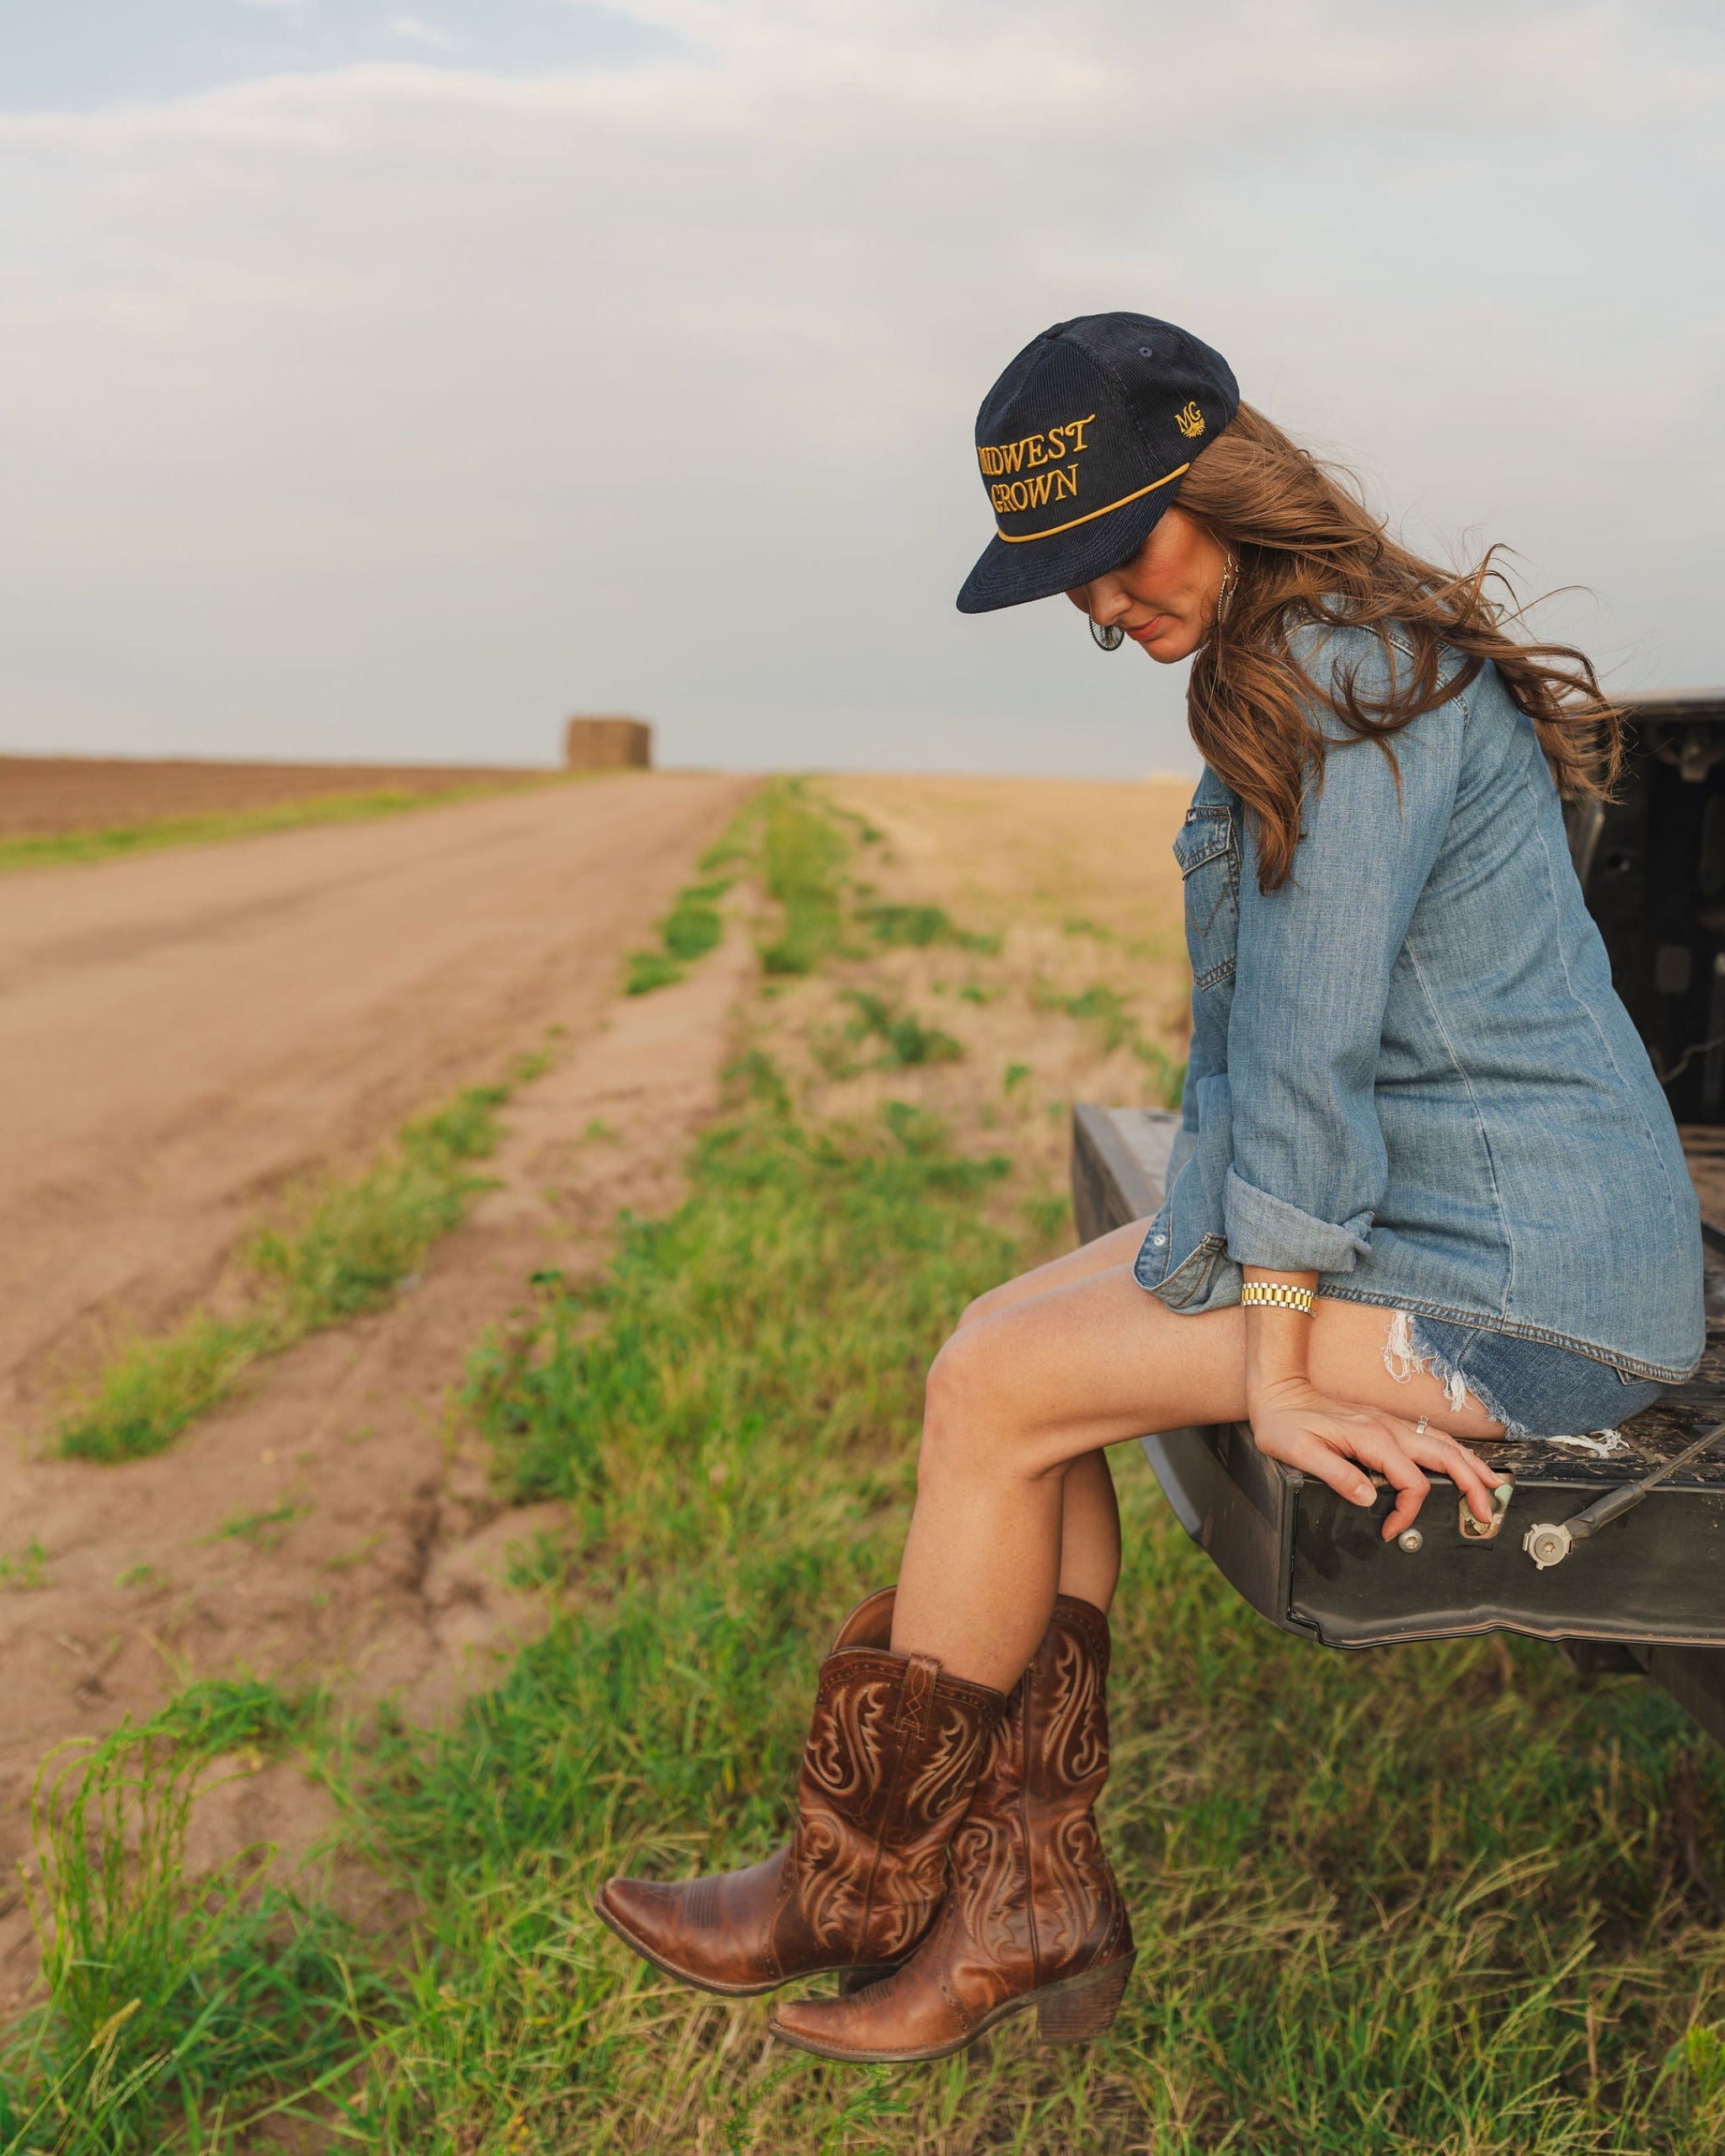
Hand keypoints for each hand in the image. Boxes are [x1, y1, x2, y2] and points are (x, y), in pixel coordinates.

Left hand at [1247, 1376, 1497, 1540]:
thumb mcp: (1300, 1452)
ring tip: (1492, 1487)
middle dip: (1472, 1485)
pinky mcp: (1386, 1424)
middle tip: (1485, 1513)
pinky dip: (1454, 1452)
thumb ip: (1336, 1474)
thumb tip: (1368, 1499)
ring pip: (1444, 1443)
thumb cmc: (1284, 1423)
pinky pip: (1430, 1437)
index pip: (1411, 1482)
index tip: (1391, 1530)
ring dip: (1471, 1465)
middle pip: (1445, 1456)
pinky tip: (1462, 1462)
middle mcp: (1389, 1428)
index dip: (1408, 1511)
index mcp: (1372, 1438)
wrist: (1278, 1392)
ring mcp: (1390, 1423)